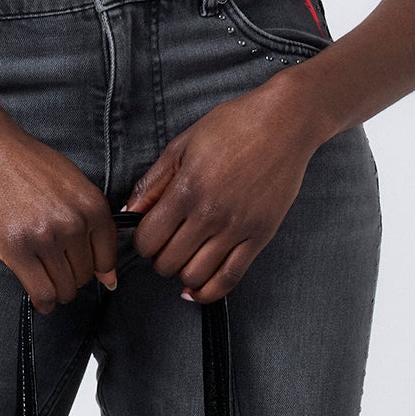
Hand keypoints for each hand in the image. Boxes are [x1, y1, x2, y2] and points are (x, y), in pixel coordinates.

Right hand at [0, 116, 121, 313]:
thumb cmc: (27, 162)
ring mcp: (45, 238)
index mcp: (93, 206)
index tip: (85, 272)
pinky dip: (44, 303)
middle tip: (56, 269)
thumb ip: (93, 224)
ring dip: (58, 291)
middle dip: (73, 278)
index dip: (96, 270)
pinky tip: (40, 299)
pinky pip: (42, 292)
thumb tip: (107, 275)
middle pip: (85, 276)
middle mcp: (74, 224)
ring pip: (65, 288)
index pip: (106, 259)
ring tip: (46, 282)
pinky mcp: (16, 249)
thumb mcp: (72, 184)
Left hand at [121, 71, 323, 302]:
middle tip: (166, 245)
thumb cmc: (234, 125)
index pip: (148, 239)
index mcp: (187, 189)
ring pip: (195, 275)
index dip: (141, 243)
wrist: (285, 123)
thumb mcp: (183, 144)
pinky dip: (209, 292)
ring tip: (184, 258)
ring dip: (182, 273)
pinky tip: (197, 289)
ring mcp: (237, 228)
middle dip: (159, 259)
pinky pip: (230, 278)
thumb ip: (153, 182)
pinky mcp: (260, 236)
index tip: (148, 235)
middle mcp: (210, 214)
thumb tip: (129, 213)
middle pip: (168, 262)